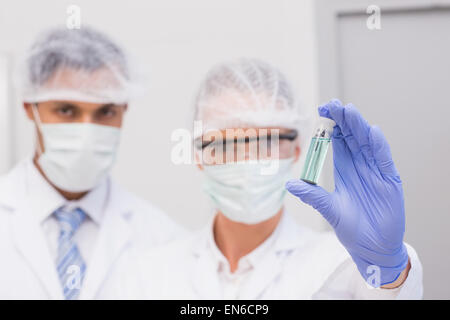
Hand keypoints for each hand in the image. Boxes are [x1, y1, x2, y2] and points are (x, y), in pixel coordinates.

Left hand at [286, 99, 408, 286]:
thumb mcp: (328, 209)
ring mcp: (376, 172)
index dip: (330, 126)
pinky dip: (379, 147)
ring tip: (349, 111)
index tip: (321, 111)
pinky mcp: (390, 182)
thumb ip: (312, 194)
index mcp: (345, 169)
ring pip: (368, 143)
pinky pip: (385, 160)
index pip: (338, 141)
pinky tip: (372, 133)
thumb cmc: (351, 228)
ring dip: (359, 127)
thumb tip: (288, 184)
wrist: (371, 248)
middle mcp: (361, 166)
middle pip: (352, 137)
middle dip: (343, 120)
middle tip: (332, 104)